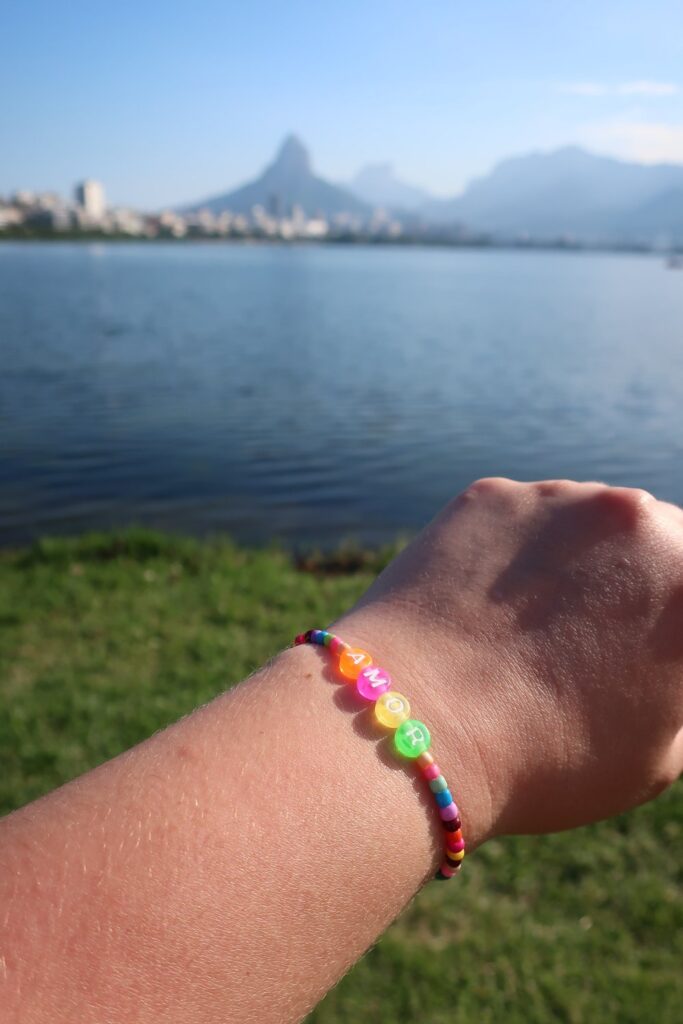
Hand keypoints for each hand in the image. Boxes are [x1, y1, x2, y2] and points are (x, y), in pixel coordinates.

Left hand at [337, 479, 682, 844]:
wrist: (418, 725)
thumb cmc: (547, 760)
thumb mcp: (660, 756)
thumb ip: (680, 692)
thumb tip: (660, 661)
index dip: (666, 627)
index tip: (643, 653)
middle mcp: (639, 521)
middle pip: (660, 541)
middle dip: (641, 582)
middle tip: (597, 640)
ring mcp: (558, 498)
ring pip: (589, 522)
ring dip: (581, 560)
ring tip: (530, 629)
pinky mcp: (491, 495)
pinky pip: (522, 519)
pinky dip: (515, 554)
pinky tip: (485, 608)